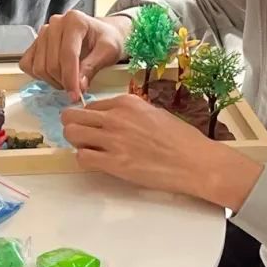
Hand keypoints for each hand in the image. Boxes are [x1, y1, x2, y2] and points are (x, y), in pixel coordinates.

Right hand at [19, 11, 130, 100]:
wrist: (101, 33)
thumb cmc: (106, 39)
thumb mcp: (108, 52)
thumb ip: (92, 67)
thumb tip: (79, 85)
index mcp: (74, 21)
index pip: (68, 54)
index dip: (71, 78)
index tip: (76, 95)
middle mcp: (55, 24)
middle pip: (51, 63)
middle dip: (64, 82)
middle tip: (77, 90)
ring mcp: (43, 32)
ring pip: (39, 66)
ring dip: (52, 81)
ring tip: (68, 82)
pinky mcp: (35, 43)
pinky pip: (28, 64)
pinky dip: (39, 76)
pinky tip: (54, 77)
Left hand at [61, 94, 262, 209]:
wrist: (195, 162)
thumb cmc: (181, 138)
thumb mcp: (153, 112)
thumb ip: (129, 112)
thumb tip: (111, 117)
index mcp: (126, 103)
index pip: (90, 105)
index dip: (88, 117)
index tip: (91, 125)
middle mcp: (115, 117)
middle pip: (72, 116)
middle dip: (71, 125)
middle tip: (80, 135)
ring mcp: (113, 140)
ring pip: (72, 134)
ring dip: (75, 142)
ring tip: (87, 148)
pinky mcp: (114, 163)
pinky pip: (82, 157)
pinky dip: (84, 159)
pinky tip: (97, 161)